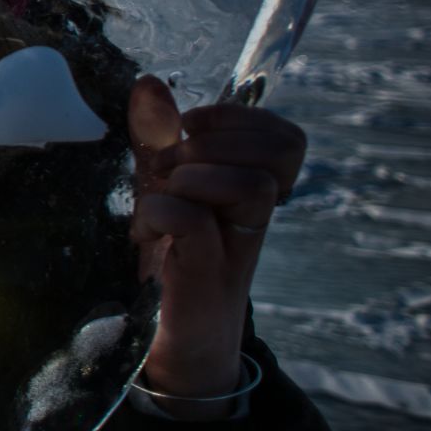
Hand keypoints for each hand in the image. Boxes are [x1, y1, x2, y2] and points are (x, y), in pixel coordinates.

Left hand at [128, 76, 305, 418]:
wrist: (167, 347)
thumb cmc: (166, 261)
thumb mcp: (159, 188)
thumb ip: (157, 139)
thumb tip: (150, 83)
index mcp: (247, 190)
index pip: (286, 138)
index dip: (240, 119)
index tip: (191, 127)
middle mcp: (252, 218)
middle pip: (274, 154)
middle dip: (209, 145)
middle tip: (167, 170)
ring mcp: (234, 248)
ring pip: (250, 183)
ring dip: (189, 178)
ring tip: (157, 201)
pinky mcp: (204, 277)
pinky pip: (193, 219)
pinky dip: (159, 212)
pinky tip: (144, 230)